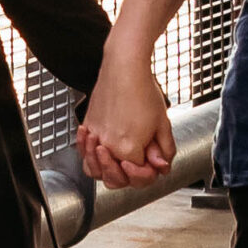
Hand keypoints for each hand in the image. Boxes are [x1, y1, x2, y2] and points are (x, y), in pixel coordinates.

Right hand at [78, 52, 174, 189]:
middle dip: (125, 176)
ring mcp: (95, 136)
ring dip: (103, 169)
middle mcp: (108, 145)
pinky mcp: (88, 125)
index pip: (137, 176)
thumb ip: (164, 149)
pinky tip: (97, 145)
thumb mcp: (162, 123)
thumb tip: (160, 165)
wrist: (124, 67)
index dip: (147, 172)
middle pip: (112, 179)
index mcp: (128, 148)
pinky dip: (89, 152)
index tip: (150, 163)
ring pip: (92, 169)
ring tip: (114, 158)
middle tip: (133, 165)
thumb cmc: (142, 90)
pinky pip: (84, 149)